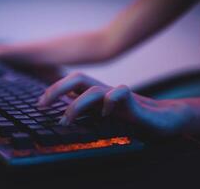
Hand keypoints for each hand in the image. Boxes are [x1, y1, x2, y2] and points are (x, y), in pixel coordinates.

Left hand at [38, 72, 192, 134]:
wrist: (160, 119)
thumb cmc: (129, 119)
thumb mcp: (101, 117)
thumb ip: (86, 113)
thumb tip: (61, 115)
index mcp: (94, 94)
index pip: (70, 84)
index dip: (53, 90)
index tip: (39, 105)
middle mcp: (103, 91)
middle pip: (78, 78)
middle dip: (57, 88)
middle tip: (42, 105)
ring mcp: (117, 94)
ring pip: (93, 89)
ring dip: (76, 104)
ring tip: (67, 121)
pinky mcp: (134, 100)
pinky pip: (120, 93)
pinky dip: (110, 101)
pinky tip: (105, 115)